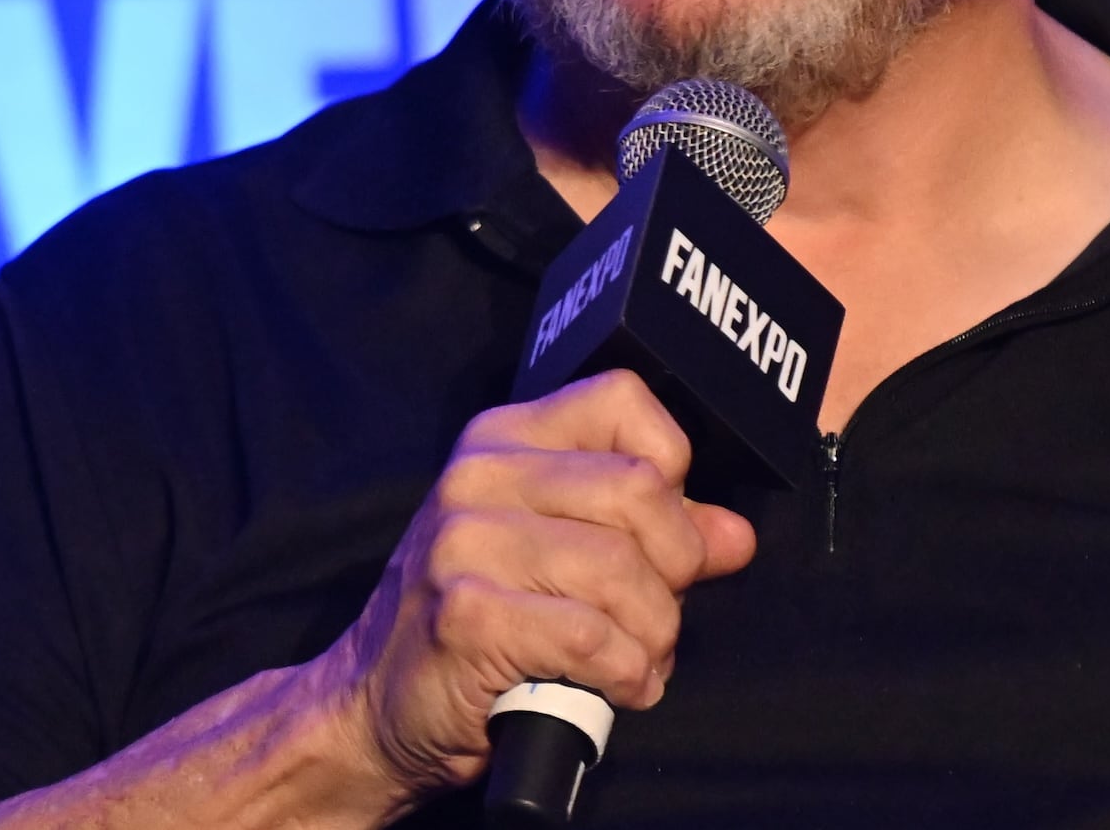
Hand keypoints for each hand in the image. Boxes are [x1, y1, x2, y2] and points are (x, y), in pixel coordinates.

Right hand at [312, 370, 758, 813]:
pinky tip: (618, 687)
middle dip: (676, 569)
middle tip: (657, 616)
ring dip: (654, 636)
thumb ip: (650, 535)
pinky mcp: (464, 613)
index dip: (671, 468)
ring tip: (638, 661)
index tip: (663, 530)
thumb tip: (734, 537)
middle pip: (640, 492)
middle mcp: (479, 474)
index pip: (624, 399)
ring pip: (622, 572)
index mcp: (505, 438)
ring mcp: (463, 541)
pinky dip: (626, 673)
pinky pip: (590, 637)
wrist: (375, 708)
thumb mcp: (560, 556)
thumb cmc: (480, 625)